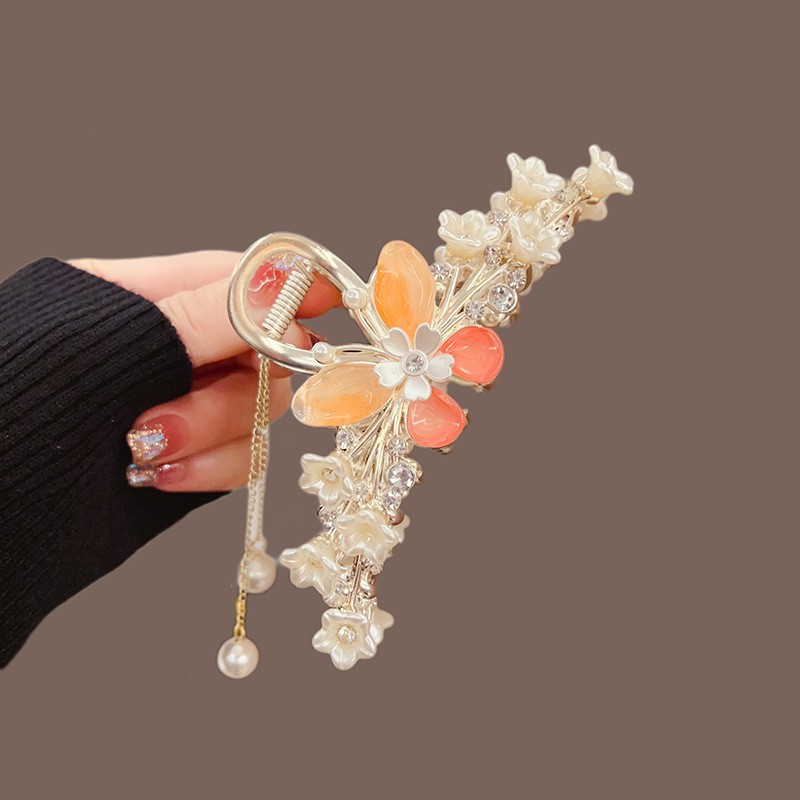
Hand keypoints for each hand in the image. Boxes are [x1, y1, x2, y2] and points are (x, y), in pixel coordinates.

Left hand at [70, 251, 338, 490]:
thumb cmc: (15, 404)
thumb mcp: (109, 343)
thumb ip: (207, 314)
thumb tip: (287, 275)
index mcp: (147, 298)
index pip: (240, 278)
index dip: (289, 288)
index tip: (328, 302)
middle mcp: (176, 351)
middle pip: (264, 351)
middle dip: (233, 383)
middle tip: (188, 399)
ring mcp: (188, 407)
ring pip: (259, 410)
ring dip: (213, 432)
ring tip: (146, 447)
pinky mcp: (193, 458)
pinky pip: (243, 459)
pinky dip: (210, 468)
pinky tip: (159, 474)